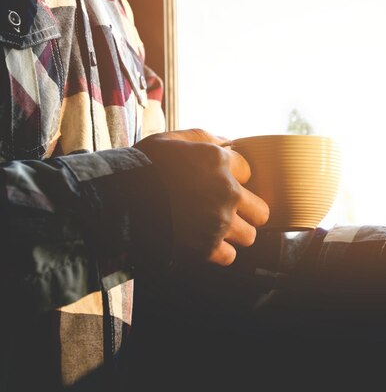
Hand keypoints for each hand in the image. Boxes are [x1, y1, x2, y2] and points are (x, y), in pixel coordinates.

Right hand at [134, 129, 268, 265]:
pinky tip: (205, 242)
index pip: (248, 170)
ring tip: (216, 228)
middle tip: (228, 209)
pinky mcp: (206, 247)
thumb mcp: (172, 139)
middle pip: (261, 211)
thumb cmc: (142, 167)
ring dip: (235, 234)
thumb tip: (229, 142)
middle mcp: (226, 192)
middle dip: (247, 211)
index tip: (219, 180)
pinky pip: (229, 256)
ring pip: (249, 236)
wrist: (116, 202)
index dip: (235, 175)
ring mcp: (218, 222)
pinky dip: (218, 252)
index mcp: (218, 161)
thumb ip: (204, 137)